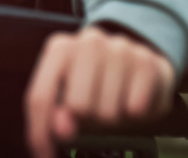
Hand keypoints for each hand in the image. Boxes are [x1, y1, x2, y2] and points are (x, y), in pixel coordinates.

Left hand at [25, 24, 175, 157]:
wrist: (144, 71)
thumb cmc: (99, 88)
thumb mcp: (70, 101)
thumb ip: (56, 115)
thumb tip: (61, 128)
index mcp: (60, 49)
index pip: (40, 96)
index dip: (41, 132)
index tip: (46, 154)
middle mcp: (88, 41)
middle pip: (77, 106)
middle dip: (86, 122)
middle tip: (94, 117)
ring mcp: (120, 48)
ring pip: (107, 110)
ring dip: (111, 119)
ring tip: (114, 108)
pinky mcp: (147, 61)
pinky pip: (135, 107)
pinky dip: (134, 115)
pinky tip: (132, 102)